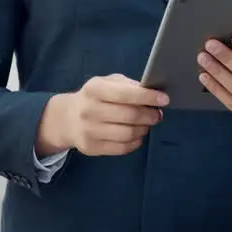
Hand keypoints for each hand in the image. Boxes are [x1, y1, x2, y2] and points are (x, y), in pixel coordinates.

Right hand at [36, 74, 168, 156]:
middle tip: (157, 114)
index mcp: (94, 89)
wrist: (67, 119)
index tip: (164, 99)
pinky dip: (136, 142)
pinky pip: (122, 148)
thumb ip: (127, 85)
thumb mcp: (106, 83)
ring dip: (144, 129)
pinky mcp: (91, 148)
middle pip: (130, 116)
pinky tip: (137, 134)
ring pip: (128, 134)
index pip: (126, 94)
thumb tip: (151, 92)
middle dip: (150, 115)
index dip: (148, 97)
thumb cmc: (94, 97)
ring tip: (147, 124)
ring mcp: (89, 131)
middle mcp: (89, 110)